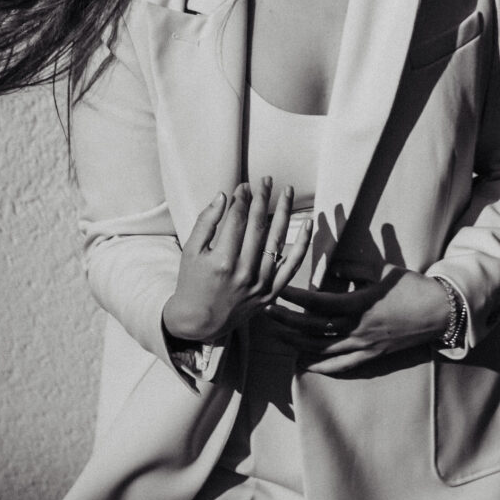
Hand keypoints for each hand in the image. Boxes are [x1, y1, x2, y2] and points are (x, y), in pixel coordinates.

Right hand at [162, 180, 311, 342]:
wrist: (199, 321)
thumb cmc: (192, 281)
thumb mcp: (191, 250)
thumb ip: (206, 221)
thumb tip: (223, 195)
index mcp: (221, 261)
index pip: (237, 219)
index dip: (242, 198)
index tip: (245, 185)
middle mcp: (244, 272)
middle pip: (258, 226)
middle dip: (263, 198)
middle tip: (267, 179)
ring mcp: (260, 284)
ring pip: (277, 240)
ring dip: (284, 212)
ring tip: (288, 191)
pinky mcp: (271, 292)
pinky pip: (291, 265)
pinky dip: (302, 244)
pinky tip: (308, 223)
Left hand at [264, 261, 449, 373]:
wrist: (440, 313)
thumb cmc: (413, 287)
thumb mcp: (384, 270)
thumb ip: (357, 269)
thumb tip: (335, 266)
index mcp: (360, 304)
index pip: (321, 303)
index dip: (298, 298)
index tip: (279, 292)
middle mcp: (358, 328)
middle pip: (315, 329)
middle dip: (287, 322)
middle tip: (266, 313)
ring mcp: (364, 346)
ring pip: (322, 350)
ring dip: (296, 343)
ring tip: (277, 336)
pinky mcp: (371, 356)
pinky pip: (341, 366)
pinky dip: (321, 365)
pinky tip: (305, 362)